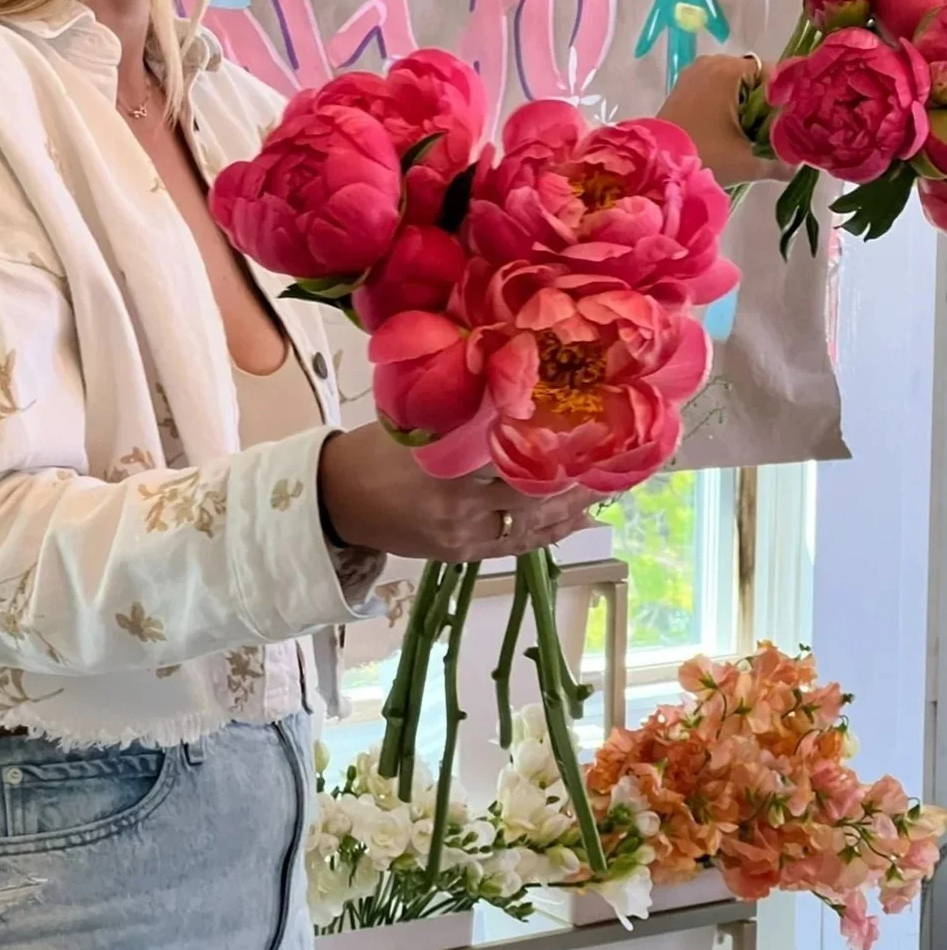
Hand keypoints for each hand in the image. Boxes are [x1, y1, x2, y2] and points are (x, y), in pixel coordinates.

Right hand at [319, 424, 593, 560]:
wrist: (335, 501)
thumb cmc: (373, 450)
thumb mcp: (417, 423)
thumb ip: (464, 417)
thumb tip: (518, 395)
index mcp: (448, 469)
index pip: (518, 459)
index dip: (560, 447)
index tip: (594, 427)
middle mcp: (461, 509)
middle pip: (535, 497)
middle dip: (578, 481)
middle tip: (614, 458)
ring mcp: (464, 537)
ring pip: (532, 527)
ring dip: (572, 509)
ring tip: (605, 488)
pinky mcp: (462, 555)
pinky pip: (515, 545)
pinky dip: (548, 532)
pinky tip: (575, 519)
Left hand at [657, 54, 791, 187]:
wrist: (654, 166)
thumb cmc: (703, 156)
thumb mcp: (746, 161)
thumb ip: (779, 161)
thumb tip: (799, 166)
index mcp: (730, 70)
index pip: (775, 75)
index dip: (787, 100)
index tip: (790, 126)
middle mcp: (712, 62)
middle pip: (756, 79)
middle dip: (766, 106)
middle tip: (773, 135)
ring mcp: (695, 73)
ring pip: (737, 86)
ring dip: (747, 108)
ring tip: (752, 137)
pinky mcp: (684, 87)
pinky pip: (717, 90)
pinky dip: (728, 107)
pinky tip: (731, 133)